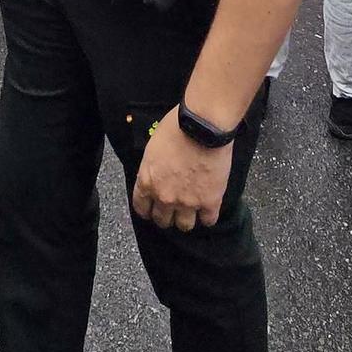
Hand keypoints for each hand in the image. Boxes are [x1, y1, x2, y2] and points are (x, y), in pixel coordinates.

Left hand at [131, 111, 229, 230]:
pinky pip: (208, 220)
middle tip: (174, 208)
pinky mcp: (210, 201)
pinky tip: (209, 208)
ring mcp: (187, 202)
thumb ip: (152, 168)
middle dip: (167, 215)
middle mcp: (164, 196)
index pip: (141, 208)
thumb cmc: (177, 127)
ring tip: (192, 210)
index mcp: (147, 181)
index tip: (153, 208)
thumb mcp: (153, 148)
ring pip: (184, 226)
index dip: (148, 210)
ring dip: (187, 218)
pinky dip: (208, 215)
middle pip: (162, 221)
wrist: (203, 126)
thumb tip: (157, 175)